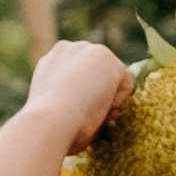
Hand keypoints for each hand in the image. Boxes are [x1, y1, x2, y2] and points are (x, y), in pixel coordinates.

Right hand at [28, 37, 140, 155]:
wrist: (49, 122)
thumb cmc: (50, 126)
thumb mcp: (56, 107)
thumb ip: (72, 98)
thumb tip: (97, 108)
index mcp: (53, 61)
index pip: (84, 76)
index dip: (87, 98)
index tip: (80, 115)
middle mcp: (70, 49)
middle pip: (101, 74)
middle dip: (102, 94)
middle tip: (90, 117)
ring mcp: (88, 50)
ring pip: (115, 78)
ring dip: (110, 99)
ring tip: (92, 115)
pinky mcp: (106, 57)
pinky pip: (127, 83)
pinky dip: (119, 102)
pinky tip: (100, 109)